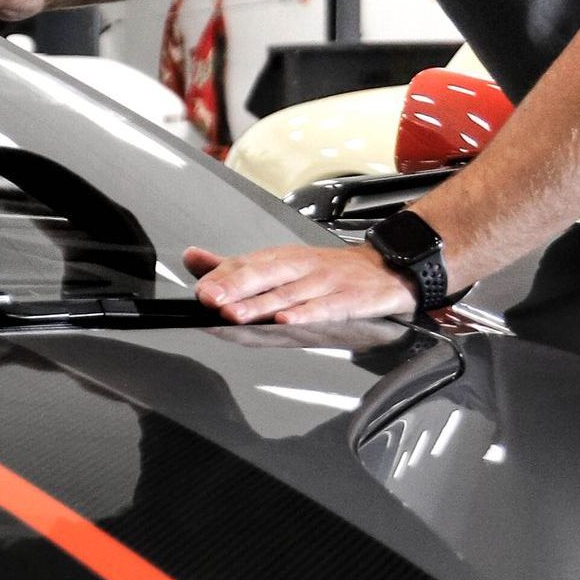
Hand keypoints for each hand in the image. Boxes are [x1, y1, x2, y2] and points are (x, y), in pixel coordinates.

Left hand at [184, 242, 423, 324]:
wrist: (388, 268)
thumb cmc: (328, 270)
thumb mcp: (280, 263)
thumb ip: (234, 266)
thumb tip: (192, 258)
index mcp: (280, 258)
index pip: (245, 265)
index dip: (221, 278)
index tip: (200, 291)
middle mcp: (300, 266)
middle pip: (263, 274)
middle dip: (235, 287)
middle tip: (210, 299)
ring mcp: (325, 282)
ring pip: (289, 293)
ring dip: (261, 304)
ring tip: (236, 314)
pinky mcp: (350, 298)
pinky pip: (325, 307)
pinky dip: (306, 313)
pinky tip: (287, 320)